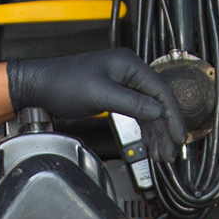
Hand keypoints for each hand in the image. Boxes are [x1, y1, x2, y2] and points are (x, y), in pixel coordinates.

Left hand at [6, 50, 185, 165]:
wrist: (40, 86)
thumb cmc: (63, 83)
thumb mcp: (101, 95)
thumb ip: (132, 103)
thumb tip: (157, 111)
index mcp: (129, 65)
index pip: (161, 91)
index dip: (173, 116)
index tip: (178, 135)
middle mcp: (128, 71)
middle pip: (158, 102)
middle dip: (165, 129)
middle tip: (171, 151)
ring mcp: (122, 82)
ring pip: (148, 110)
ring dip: (156, 133)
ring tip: (160, 154)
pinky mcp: (115, 94)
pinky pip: (137, 112)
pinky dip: (143, 129)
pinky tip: (148, 143)